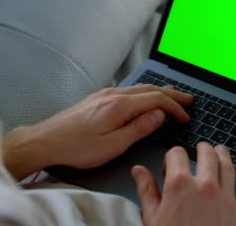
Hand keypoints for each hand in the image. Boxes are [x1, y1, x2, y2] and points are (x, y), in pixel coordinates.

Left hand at [3, 84, 192, 180]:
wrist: (47, 140)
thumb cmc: (76, 147)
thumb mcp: (113, 145)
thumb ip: (138, 128)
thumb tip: (158, 115)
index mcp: (119, 105)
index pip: (156, 100)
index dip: (174, 107)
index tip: (185, 116)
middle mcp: (113, 95)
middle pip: (150, 89)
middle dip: (171, 94)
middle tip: (188, 99)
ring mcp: (104, 94)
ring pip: (138, 88)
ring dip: (158, 91)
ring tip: (172, 94)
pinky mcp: (97, 99)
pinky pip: (128, 91)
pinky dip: (143, 93)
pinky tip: (143, 97)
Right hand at [132, 143, 235, 225]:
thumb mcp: (152, 219)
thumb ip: (146, 191)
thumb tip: (138, 171)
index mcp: (179, 185)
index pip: (177, 154)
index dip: (172, 157)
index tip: (172, 166)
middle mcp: (205, 185)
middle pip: (206, 154)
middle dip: (202, 149)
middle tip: (200, 150)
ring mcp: (226, 197)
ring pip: (227, 165)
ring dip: (223, 154)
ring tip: (221, 150)